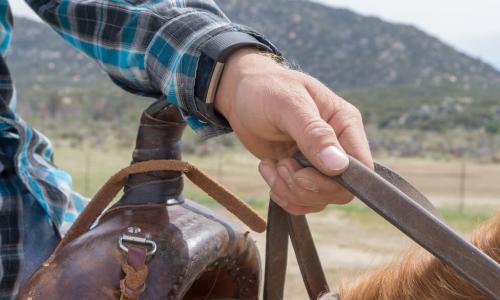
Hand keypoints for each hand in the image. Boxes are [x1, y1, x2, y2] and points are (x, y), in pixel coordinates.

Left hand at [215, 48, 372, 214]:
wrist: (241, 94)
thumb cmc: (266, 90)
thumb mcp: (288, 105)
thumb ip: (314, 134)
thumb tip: (339, 166)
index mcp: (345, 123)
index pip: (360, 168)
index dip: (334, 181)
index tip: (301, 173)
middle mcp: (338, 145)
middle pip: (340, 190)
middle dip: (305, 187)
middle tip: (281, 165)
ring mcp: (319, 162)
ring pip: (319, 199)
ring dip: (289, 191)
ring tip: (270, 165)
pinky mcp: (301, 173)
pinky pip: (302, 201)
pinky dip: (282, 194)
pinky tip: (268, 171)